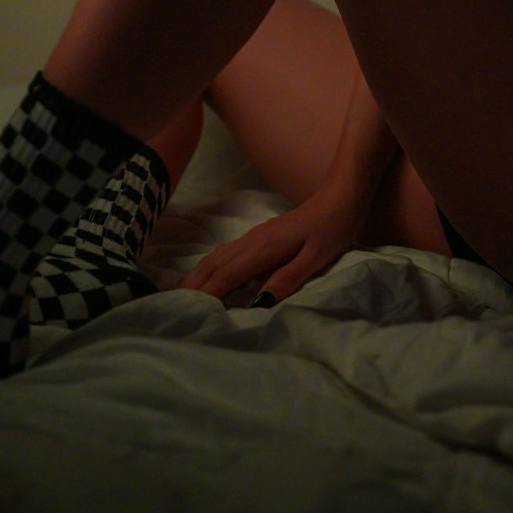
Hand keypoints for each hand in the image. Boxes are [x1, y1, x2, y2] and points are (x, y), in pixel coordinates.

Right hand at [179, 194, 363, 304]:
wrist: (341, 197)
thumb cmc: (332, 229)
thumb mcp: (316, 258)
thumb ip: (287, 279)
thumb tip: (258, 302)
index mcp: (264, 247)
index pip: (226, 276)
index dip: (206, 296)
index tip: (187, 314)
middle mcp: (252, 240)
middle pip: (213, 265)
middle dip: (192, 288)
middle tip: (172, 311)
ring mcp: (253, 236)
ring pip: (216, 257)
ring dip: (198, 276)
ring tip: (183, 298)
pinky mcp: (259, 236)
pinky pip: (225, 253)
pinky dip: (210, 267)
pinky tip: (208, 277)